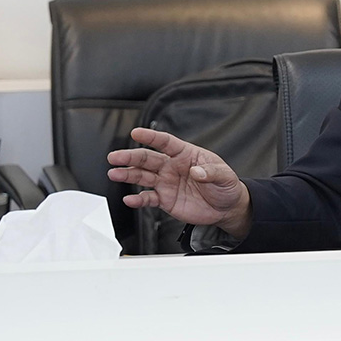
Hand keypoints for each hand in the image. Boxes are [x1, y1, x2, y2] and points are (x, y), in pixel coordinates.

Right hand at [107, 127, 252, 237]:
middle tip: (115, 156)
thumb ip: (211, 172)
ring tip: (114, 173)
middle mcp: (172, 167)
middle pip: (148, 158)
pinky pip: (148, 198)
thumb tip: (197, 172)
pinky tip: (130, 199)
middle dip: (130, 156)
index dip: (152, 136)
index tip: (137, 132)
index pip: (166, 142)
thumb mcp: (225, 176)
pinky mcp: (165, 199)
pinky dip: (138, 199)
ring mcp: (167, 183)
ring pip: (143, 176)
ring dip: (128, 175)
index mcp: (186, 155)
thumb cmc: (225, 186)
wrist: (226, 208)